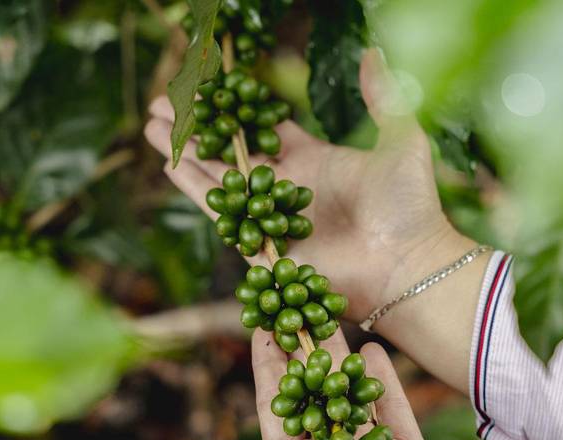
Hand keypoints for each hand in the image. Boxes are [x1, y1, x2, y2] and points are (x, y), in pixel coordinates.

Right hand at [144, 49, 465, 321]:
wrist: (406, 265)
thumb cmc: (410, 206)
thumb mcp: (402, 139)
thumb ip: (382, 97)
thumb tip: (371, 51)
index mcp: (314, 161)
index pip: (264, 130)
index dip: (237, 110)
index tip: (210, 88)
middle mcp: (285, 188)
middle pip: (231, 151)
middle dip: (199, 127)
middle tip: (164, 102)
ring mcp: (270, 216)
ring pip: (217, 177)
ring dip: (185, 151)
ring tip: (152, 125)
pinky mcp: (262, 244)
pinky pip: (220, 212)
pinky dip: (194, 187)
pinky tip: (170, 163)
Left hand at [212, 330, 462, 439]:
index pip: (277, 408)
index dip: (268, 368)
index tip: (259, 326)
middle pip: (313, 389)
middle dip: (302, 348)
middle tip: (293, 302)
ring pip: (351, 392)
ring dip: (340, 354)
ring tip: (328, 312)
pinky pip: (394, 411)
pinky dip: (383, 381)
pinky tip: (371, 350)